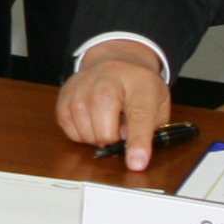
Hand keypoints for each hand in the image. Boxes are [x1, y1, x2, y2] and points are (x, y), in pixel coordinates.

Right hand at [57, 41, 174, 167]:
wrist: (115, 59)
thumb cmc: (138, 86)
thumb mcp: (158, 104)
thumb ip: (150, 128)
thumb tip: (127, 146)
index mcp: (139, 85)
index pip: (139, 118)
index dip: (137, 143)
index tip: (136, 164)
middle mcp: (107, 83)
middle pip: (105, 131)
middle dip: (114, 141)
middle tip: (120, 129)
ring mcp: (82, 88)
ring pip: (86, 133)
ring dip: (97, 137)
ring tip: (106, 122)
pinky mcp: (65, 95)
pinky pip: (69, 129)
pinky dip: (81, 133)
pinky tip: (91, 121)